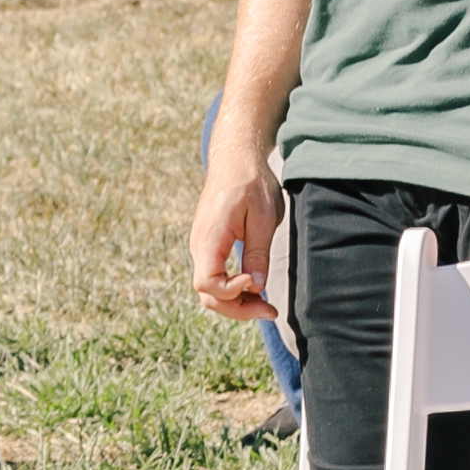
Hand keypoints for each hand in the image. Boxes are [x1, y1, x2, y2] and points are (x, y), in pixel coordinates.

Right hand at [191, 141, 284, 315]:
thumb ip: (258, 252)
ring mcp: (201, 248)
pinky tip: (255, 290)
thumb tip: (256, 286)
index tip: (254, 280)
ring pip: (211, 290)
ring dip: (237, 303)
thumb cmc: (251, 181)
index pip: (208, 284)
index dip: (231, 292)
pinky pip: (216, 277)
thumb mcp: (263, 216)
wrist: (236, 158)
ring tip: (266, 306)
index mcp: (209, 238)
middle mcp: (199, 246)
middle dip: (237, 309)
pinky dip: (234, 290)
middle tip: (270, 311)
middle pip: (208, 295)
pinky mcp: (209, 247)